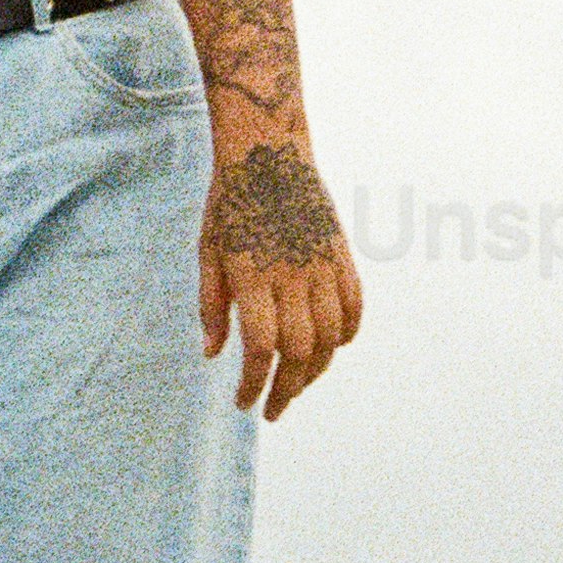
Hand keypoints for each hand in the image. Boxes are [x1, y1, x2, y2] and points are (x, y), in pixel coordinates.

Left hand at [197, 144, 361, 419]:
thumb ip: (211, 306)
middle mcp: (293, 274)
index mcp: (253, 275)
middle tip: (272, 409)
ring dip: (315, 371)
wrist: (269, 152)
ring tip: (297, 384)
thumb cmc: (230, 203)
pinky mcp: (341, 255)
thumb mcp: (208, 252)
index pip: (261, 348)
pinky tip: (328, 349)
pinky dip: (345, 336)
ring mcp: (323, 264)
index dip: (253, 384)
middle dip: (286, 390)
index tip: (243, 402)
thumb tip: (214, 355)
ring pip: (332, 337)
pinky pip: (354, 308)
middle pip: (300, 352)